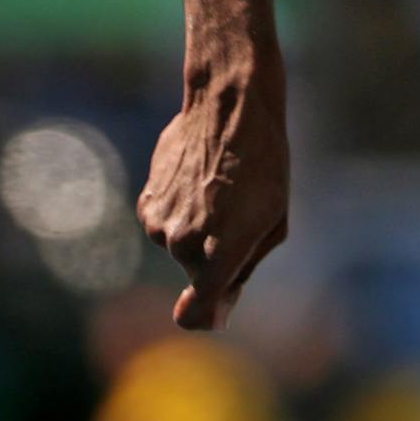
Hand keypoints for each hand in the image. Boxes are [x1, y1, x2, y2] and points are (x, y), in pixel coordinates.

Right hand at [136, 73, 288, 330]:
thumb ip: (244, 269)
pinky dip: (182, 212)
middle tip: (241, 214)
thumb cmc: (265, 162)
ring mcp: (159, 223)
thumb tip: (218, 312)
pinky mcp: (146, 204)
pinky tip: (200, 181)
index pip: (195, 313)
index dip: (206, 316)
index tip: (217, 310)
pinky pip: (167, 225)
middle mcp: (183, 242)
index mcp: (220, 250)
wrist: (228, 105)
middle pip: (199, 274)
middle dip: (217, 257)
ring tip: (222, 190)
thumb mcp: (273, 219)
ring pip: (182, 247)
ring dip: (200, 230)